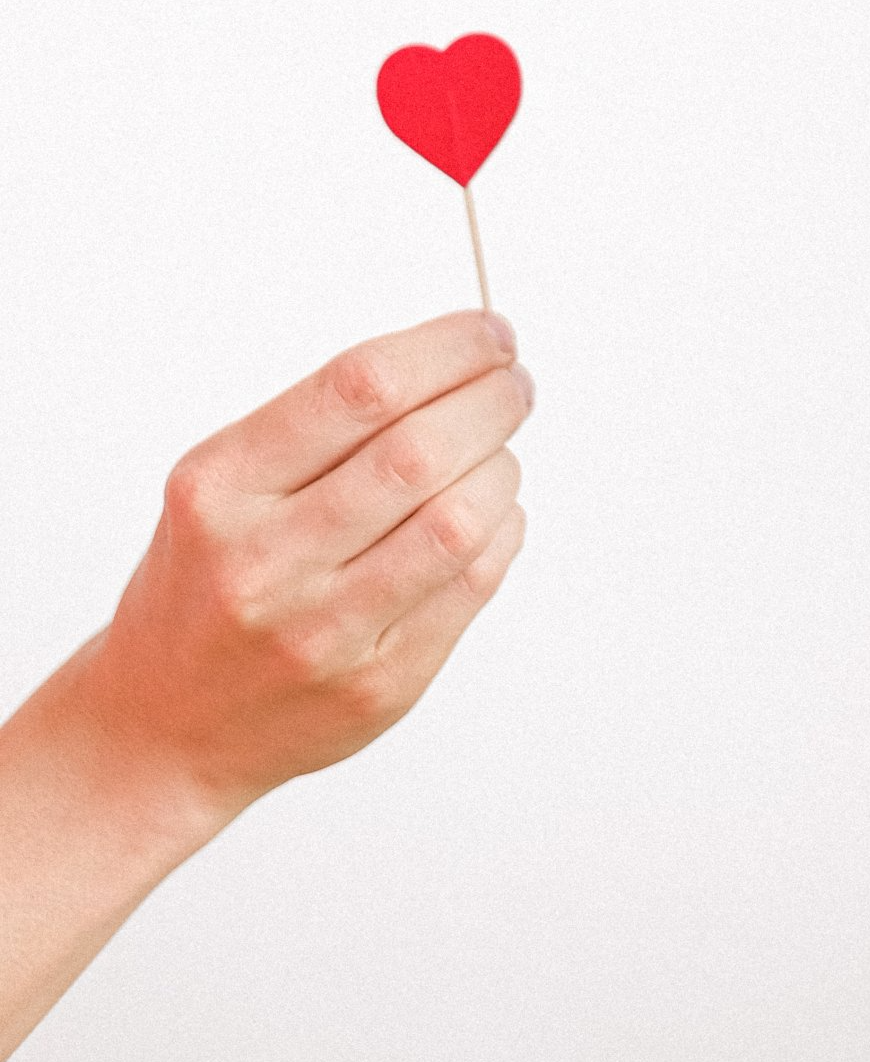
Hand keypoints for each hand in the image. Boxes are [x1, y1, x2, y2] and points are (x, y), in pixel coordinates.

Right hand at [69, 310, 531, 835]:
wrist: (162, 728)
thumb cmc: (210, 580)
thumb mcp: (224, 487)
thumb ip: (328, 424)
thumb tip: (462, 356)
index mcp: (220, 489)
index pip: (361, 387)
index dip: (448, 348)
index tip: (491, 333)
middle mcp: (264, 560)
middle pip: (419, 452)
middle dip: (491, 402)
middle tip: (514, 385)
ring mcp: (323, 631)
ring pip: (459, 521)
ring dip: (501, 468)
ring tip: (497, 453)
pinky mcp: (379, 684)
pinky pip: (474, 585)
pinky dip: (503, 531)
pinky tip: (491, 515)